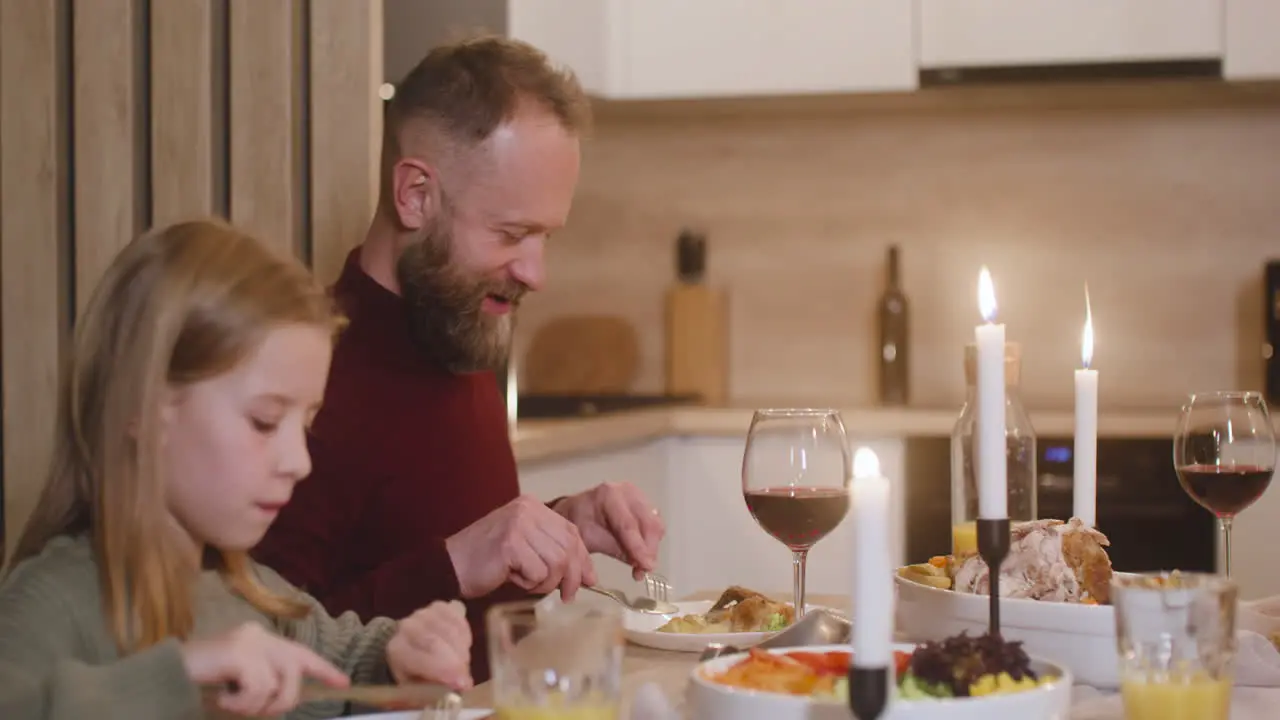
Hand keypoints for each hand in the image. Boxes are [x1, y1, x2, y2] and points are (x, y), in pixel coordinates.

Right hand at [181, 622, 348, 716]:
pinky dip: (242, 704)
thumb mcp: (239, 685)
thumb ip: (264, 686)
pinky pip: (259, 689)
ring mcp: (249, 641)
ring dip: (257, 705)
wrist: (163, 678)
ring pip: (279, 683)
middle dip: (285, 698)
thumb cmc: (198, 684)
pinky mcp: (240, 652)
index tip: (343, 683)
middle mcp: (258, 635)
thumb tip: (285, 703)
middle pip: (296, 668)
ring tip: (233, 704)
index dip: (323, 669)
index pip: (300, 652)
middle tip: (259, 710)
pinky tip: (222, 700)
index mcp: (260, 639)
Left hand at [387, 600, 472, 690]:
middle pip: (437, 641)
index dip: (444, 669)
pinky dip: (465, 634)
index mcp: (398, 650)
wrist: (406, 646)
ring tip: (461, 663)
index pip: (422, 657)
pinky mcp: (439, 606)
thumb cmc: (413, 673)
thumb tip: (461, 686)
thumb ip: (434, 688)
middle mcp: (407, 627)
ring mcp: (423, 613)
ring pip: (451, 629)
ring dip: (462, 649)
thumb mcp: (417, 688)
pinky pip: (459, 618)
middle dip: (457, 661)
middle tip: (466, 677)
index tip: (462, 683)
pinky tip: (461, 645)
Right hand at [445, 495, 597, 599]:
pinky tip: (513, 579)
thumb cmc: (488, 562)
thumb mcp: (526, 549)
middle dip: (571, 577)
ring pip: (557, 562)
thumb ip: (554, 553)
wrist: (450, 567)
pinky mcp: (510, 544)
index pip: (572, 532)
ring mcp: (518, 525)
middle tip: (566, 596)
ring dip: (546, 583)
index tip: (588, 580)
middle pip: (569, 547)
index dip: (583, 559)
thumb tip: (589, 576)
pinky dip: (530, 584)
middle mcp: (527, 509)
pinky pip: (539, 573)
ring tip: (527, 583)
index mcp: (532, 506)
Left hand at [553, 482, 664, 580]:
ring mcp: (638, 496)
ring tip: (640, 566)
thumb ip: (615, 550)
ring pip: (656, 525)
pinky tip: (641, 555)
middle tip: (643, 570)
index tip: (646, 566)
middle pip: (648, 523)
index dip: (639, 548)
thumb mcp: (590, 539)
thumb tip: (638, 564)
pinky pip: (656, 526)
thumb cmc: (580, 524)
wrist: (577, 512)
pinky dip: (651, 543)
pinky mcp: (645, 504)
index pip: (628, 524)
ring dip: (651, 549)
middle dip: (649, 550)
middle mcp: (627, 492)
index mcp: (608, 496)